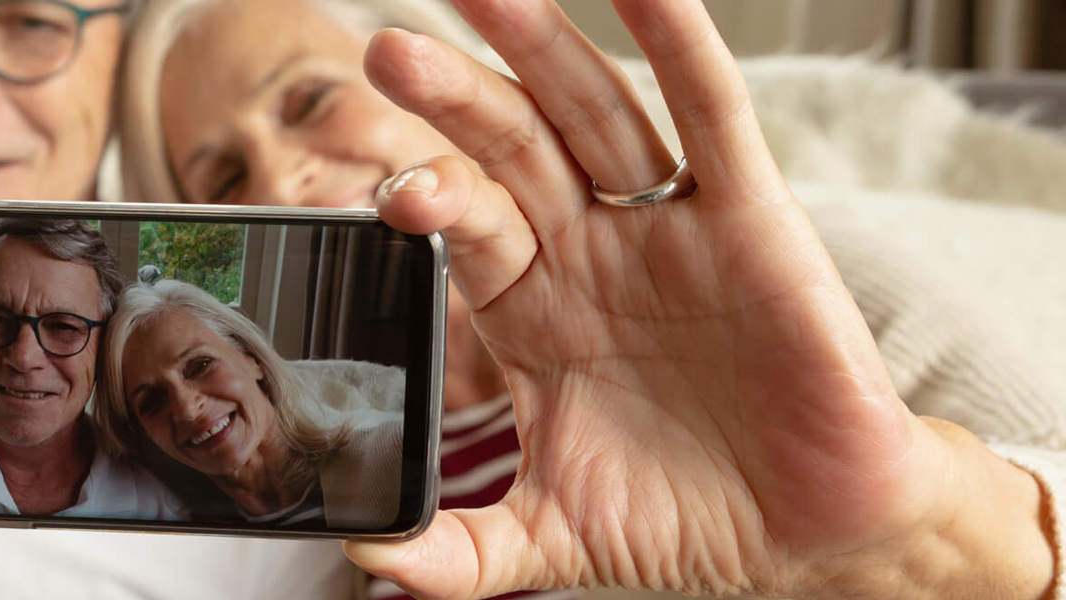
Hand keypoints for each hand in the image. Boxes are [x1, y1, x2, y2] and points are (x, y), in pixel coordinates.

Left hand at [350, 1, 1051, 597]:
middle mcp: (589, 250)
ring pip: (592, 115)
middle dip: (454, 99)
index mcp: (532, 307)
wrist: (809, 534)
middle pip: (510, 150)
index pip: (466, 229)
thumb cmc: (683, 518)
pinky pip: (713, 119)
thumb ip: (458, 552)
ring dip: (541, 51)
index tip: (385, 195)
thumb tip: (368, 557)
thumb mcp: (553, 538)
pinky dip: (684, 47)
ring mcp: (665, 226)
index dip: (429, 203)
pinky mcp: (750, 219)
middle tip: (391, 52)